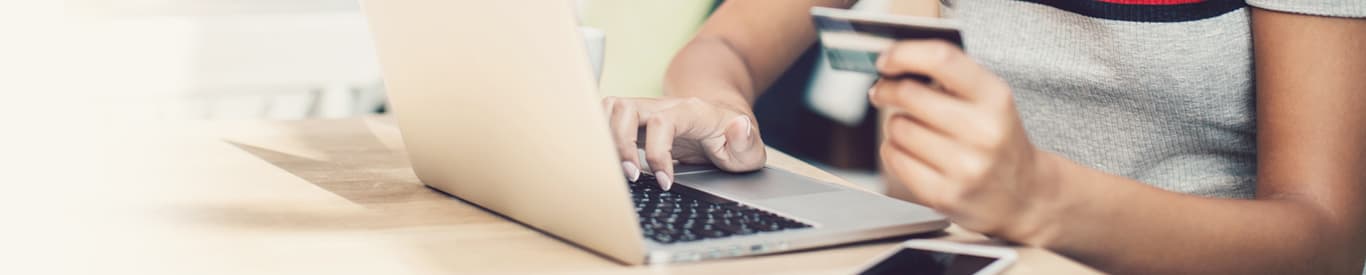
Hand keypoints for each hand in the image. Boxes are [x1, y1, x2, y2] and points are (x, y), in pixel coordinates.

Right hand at [600, 96, 765, 190]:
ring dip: (605, 138)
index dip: (657, 153)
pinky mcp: (634, 121)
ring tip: (614, 168)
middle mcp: (663, 106)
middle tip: (631, 176)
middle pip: (626, 108)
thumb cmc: (732, 137)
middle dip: (620, 144)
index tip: (666, 182)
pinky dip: (599, 135)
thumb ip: (747, 140)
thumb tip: (739, 126)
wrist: (722, 119)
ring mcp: (646, 111)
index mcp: (692, 112)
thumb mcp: (750, 147)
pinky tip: (607, 159)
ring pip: (610, 108)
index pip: (663, 123)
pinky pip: (606, 117)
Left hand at [869, 40, 1059, 243]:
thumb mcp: (990, 100)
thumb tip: (895, 61)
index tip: (886, 59)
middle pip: (909, 94)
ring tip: (911, 128)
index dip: (905, 54)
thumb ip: (951, 76)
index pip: (942, 60)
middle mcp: (983, 131)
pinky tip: (909, 150)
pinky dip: (893, 150)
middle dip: (887, 89)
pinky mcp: (944, 194)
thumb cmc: (997, 139)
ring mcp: (964, 167)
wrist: (1023, 194)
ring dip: (895, 124)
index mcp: (995, 98)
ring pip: (897, 127)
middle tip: (883, 91)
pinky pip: (894, 158)